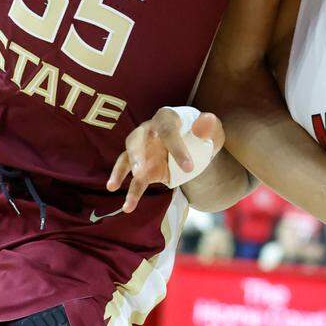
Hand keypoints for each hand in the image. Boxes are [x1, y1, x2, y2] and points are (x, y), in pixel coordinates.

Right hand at [108, 108, 224, 212]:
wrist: (198, 146)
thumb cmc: (203, 133)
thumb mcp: (212, 129)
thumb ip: (209, 125)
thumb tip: (206, 121)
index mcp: (166, 118)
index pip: (168, 131)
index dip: (176, 148)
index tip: (189, 168)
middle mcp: (148, 131)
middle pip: (136, 140)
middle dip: (136, 156)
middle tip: (139, 172)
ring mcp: (143, 150)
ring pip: (127, 158)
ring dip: (121, 172)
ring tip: (114, 186)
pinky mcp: (143, 168)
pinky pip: (134, 180)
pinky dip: (131, 193)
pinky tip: (127, 207)